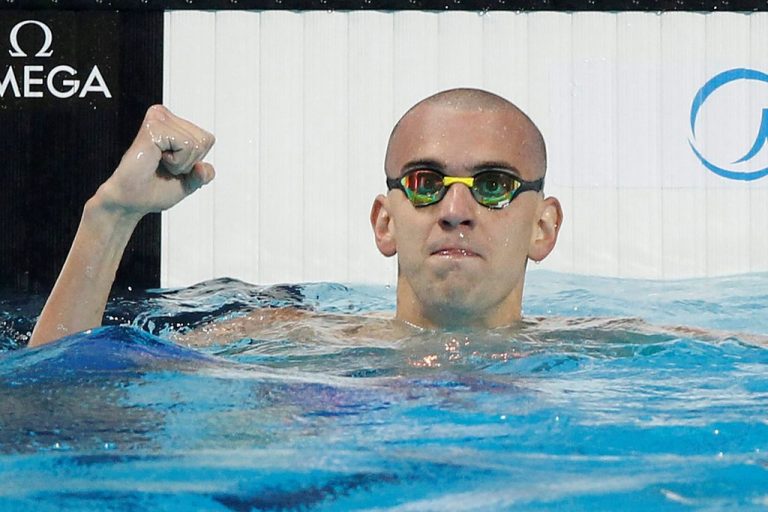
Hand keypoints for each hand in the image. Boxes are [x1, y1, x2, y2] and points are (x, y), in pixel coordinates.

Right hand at [93, 105, 215, 218]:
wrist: (132, 200)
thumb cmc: (155, 189)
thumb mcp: (190, 182)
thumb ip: (204, 174)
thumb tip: (203, 167)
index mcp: (173, 124)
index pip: (208, 139)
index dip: (196, 161)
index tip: (173, 165)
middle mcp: (164, 116)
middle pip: (205, 140)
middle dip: (190, 161)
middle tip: (165, 166)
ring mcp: (158, 119)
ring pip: (197, 144)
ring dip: (182, 163)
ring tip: (160, 163)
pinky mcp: (154, 127)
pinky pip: (186, 145)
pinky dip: (176, 162)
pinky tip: (156, 160)